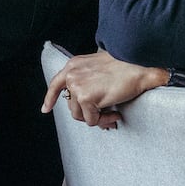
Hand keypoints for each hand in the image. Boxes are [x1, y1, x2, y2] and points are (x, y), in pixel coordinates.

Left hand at [41, 48, 164, 128]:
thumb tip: (89, 102)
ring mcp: (76, 86)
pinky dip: (105, 121)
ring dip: (98, 118)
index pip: (56, 83)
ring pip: (81, 115)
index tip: (45, 109)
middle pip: (72, 106)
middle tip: (107, 116)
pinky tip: (116, 115)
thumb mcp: (102, 66)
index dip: (50, 98)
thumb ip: (90, 78)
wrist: (139, 64)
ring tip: (113, 115)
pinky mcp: (85, 98)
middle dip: (89, 114)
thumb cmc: (128, 65)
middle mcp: (72, 74)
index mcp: (75, 65)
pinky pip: (92, 120)